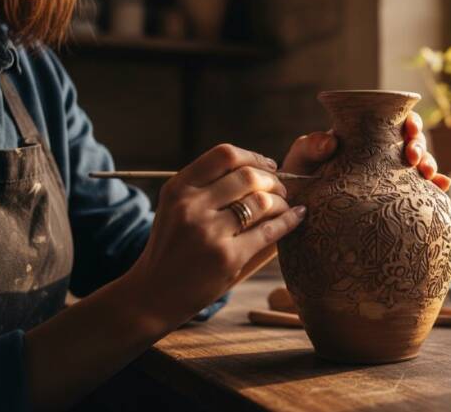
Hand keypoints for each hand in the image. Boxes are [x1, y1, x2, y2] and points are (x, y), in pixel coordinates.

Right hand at [123, 144, 305, 329]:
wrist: (153, 295)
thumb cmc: (173, 248)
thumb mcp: (177, 209)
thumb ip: (209, 188)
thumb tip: (263, 169)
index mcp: (178, 189)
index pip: (225, 155)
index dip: (254, 157)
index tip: (269, 166)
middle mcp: (191, 206)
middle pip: (248, 176)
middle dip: (273, 181)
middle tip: (282, 190)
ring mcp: (209, 232)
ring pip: (262, 202)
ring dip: (282, 201)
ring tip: (286, 206)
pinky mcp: (227, 257)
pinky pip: (270, 230)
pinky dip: (289, 221)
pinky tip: (297, 216)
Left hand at [283, 112, 450, 190]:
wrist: (300, 209)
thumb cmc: (300, 178)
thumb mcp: (301, 159)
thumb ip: (310, 146)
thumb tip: (329, 140)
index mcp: (364, 137)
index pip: (393, 120)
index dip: (408, 121)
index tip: (408, 128)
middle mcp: (382, 154)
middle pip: (413, 141)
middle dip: (420, 146)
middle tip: (413, 159)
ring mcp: (389, 175)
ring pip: (420, 164)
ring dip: (429, 165)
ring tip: (427, 176)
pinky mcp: (394, 197)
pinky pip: (419, 190)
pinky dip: (435, 188)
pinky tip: (442, 190)